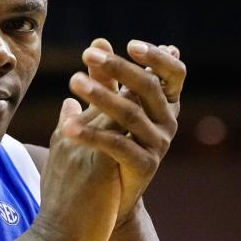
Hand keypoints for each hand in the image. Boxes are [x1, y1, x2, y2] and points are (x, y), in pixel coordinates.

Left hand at [62, 38, 184, 223]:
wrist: (106, 198)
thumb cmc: (107, 148)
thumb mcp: (107, 109)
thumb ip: (107, 79)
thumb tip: (98, 41)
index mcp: (164, 105)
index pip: (173, 74)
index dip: (156, 58)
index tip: (129, 44)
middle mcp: (168, 122)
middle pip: (149, 88)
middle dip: (118, 68)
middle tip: (87, 54)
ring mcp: (159, 145)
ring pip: (130, 114)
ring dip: (100, 95)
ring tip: (73, 81)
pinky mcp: (145, 166)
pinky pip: (118, 145)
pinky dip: (92, 134)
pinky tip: (67, 127)